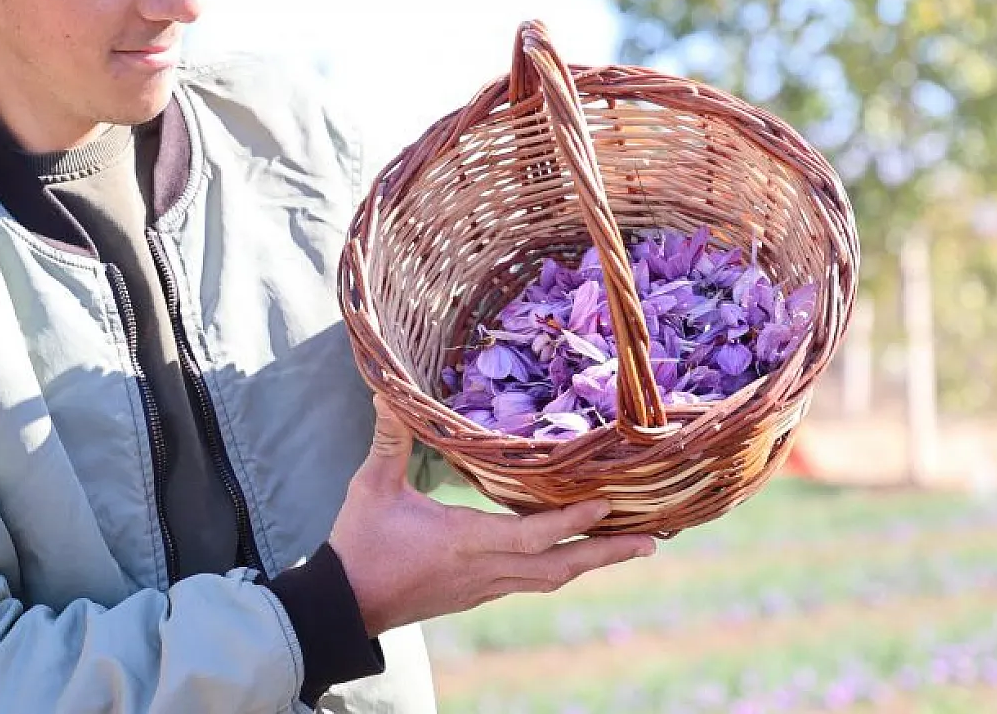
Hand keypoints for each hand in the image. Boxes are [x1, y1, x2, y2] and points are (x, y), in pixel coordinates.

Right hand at [327, 398, 656, 635]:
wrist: (345, 604)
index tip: (610, 505)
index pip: (531, 536)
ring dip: (589, 563)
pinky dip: (559, 567)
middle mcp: (484, 569)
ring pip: (548, 579)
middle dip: (605, 554)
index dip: (572, 523)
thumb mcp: (371, 487)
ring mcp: (482, 587)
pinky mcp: (475, 594)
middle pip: (557, 568)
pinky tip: (570, 555)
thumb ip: (387, 440)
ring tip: (626, 547)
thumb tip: (386, 392)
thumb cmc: (360, 543)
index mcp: (464, 540)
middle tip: (651, 541)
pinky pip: (529, 582)